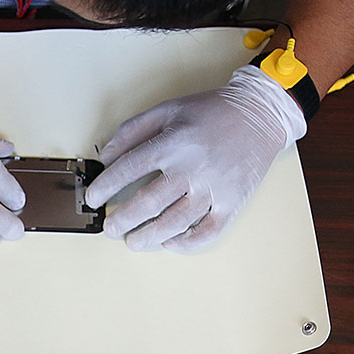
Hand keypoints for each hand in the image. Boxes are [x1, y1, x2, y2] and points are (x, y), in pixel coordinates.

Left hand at [84, 65, 306, 251]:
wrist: (260, 114)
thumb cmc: (212, 112)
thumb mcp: (167, 110)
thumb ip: (132, 131)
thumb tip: (106, 157)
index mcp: (173, 143)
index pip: (127, 170)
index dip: (105, 188)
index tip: (94, 199)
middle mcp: (192, 167)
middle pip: (148, 203)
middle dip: (122, 220)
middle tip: (110, 228)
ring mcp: (214, 187)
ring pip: (175, 222)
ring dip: (149, 237)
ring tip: (133, 241)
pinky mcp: (233, 201)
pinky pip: (208, 231)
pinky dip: (187, 242)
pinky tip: (170, 243)